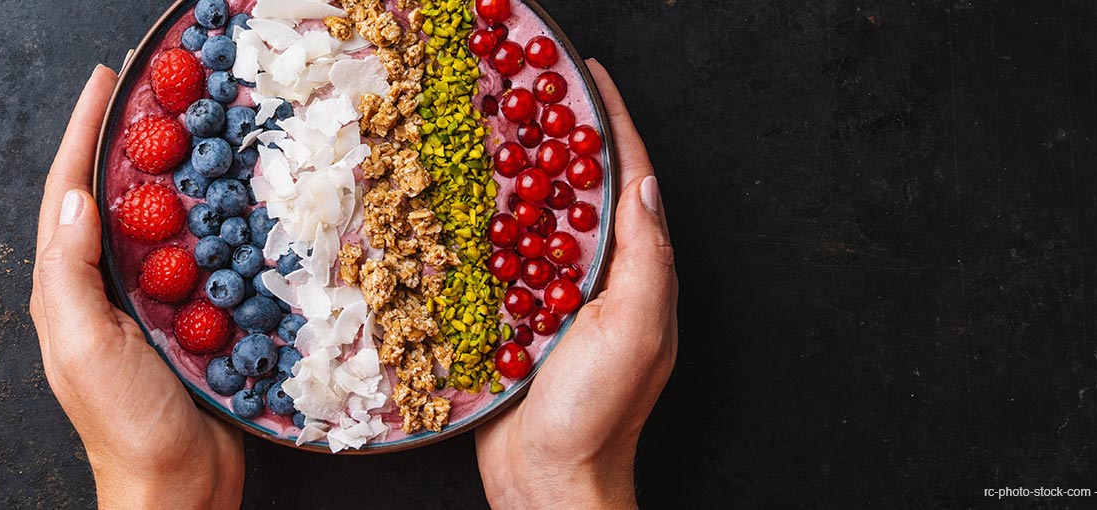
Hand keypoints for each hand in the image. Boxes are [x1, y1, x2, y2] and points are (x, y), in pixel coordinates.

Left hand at [31, 65, 243, 509]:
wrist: (178, 486)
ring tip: (187, 129)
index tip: (106, 83)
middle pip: (109, 195)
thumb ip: (71, 273)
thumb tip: (76, 197)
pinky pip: (196, 256)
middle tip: (150, 92)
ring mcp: (143, 304)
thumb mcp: (84, 346)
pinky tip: (227, 202)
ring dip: (168, 172)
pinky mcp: (186, 319)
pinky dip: (207, 220)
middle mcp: (100, 289)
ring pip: (154, 221)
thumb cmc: (124, 426)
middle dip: (123, 139)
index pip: (67, 192)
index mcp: (65, 290)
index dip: (83, 133)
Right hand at [476, 59, 678, 509]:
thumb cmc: (599, 413)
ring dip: (510, 174)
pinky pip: (489, 262)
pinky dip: (475, 226)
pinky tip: (451, 200)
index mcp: (633, 274)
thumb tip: (644, 187)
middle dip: (554, 138)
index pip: (628, 181)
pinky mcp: (505, 320)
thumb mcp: (637, 330)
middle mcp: (594, 279)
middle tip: (523, 93)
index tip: (589, 79)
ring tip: (484, 130)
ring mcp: (547, 299)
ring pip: (529, 219)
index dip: (611, 125)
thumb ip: (644, 259)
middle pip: (575, 191)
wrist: (547, 480)